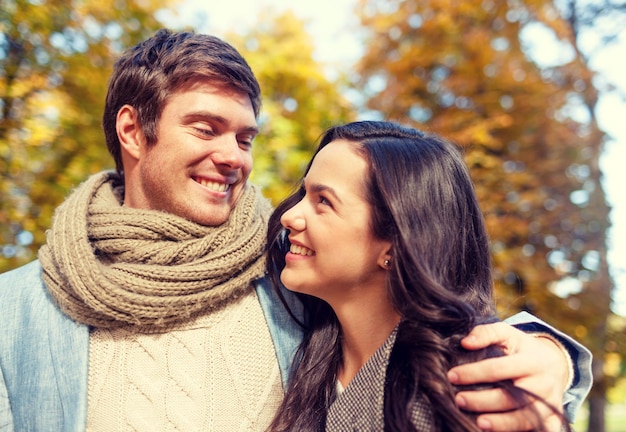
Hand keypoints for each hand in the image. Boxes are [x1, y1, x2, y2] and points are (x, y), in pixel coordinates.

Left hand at [447, 322, 569, 430]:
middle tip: (459, 400)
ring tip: (478, 423)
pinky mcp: (553, 421)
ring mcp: (549, 405)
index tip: (452, 376)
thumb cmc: (522, 349)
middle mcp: (543, 385)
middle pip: (512, 397)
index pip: (498, 368)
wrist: (555, 365)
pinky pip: (541, 431)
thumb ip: (486, 333)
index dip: (473, 373)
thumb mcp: (507, 334)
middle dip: (483, 401)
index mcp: (531, 361)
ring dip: (501, 423)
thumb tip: (465, 343)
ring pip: (525, 419)